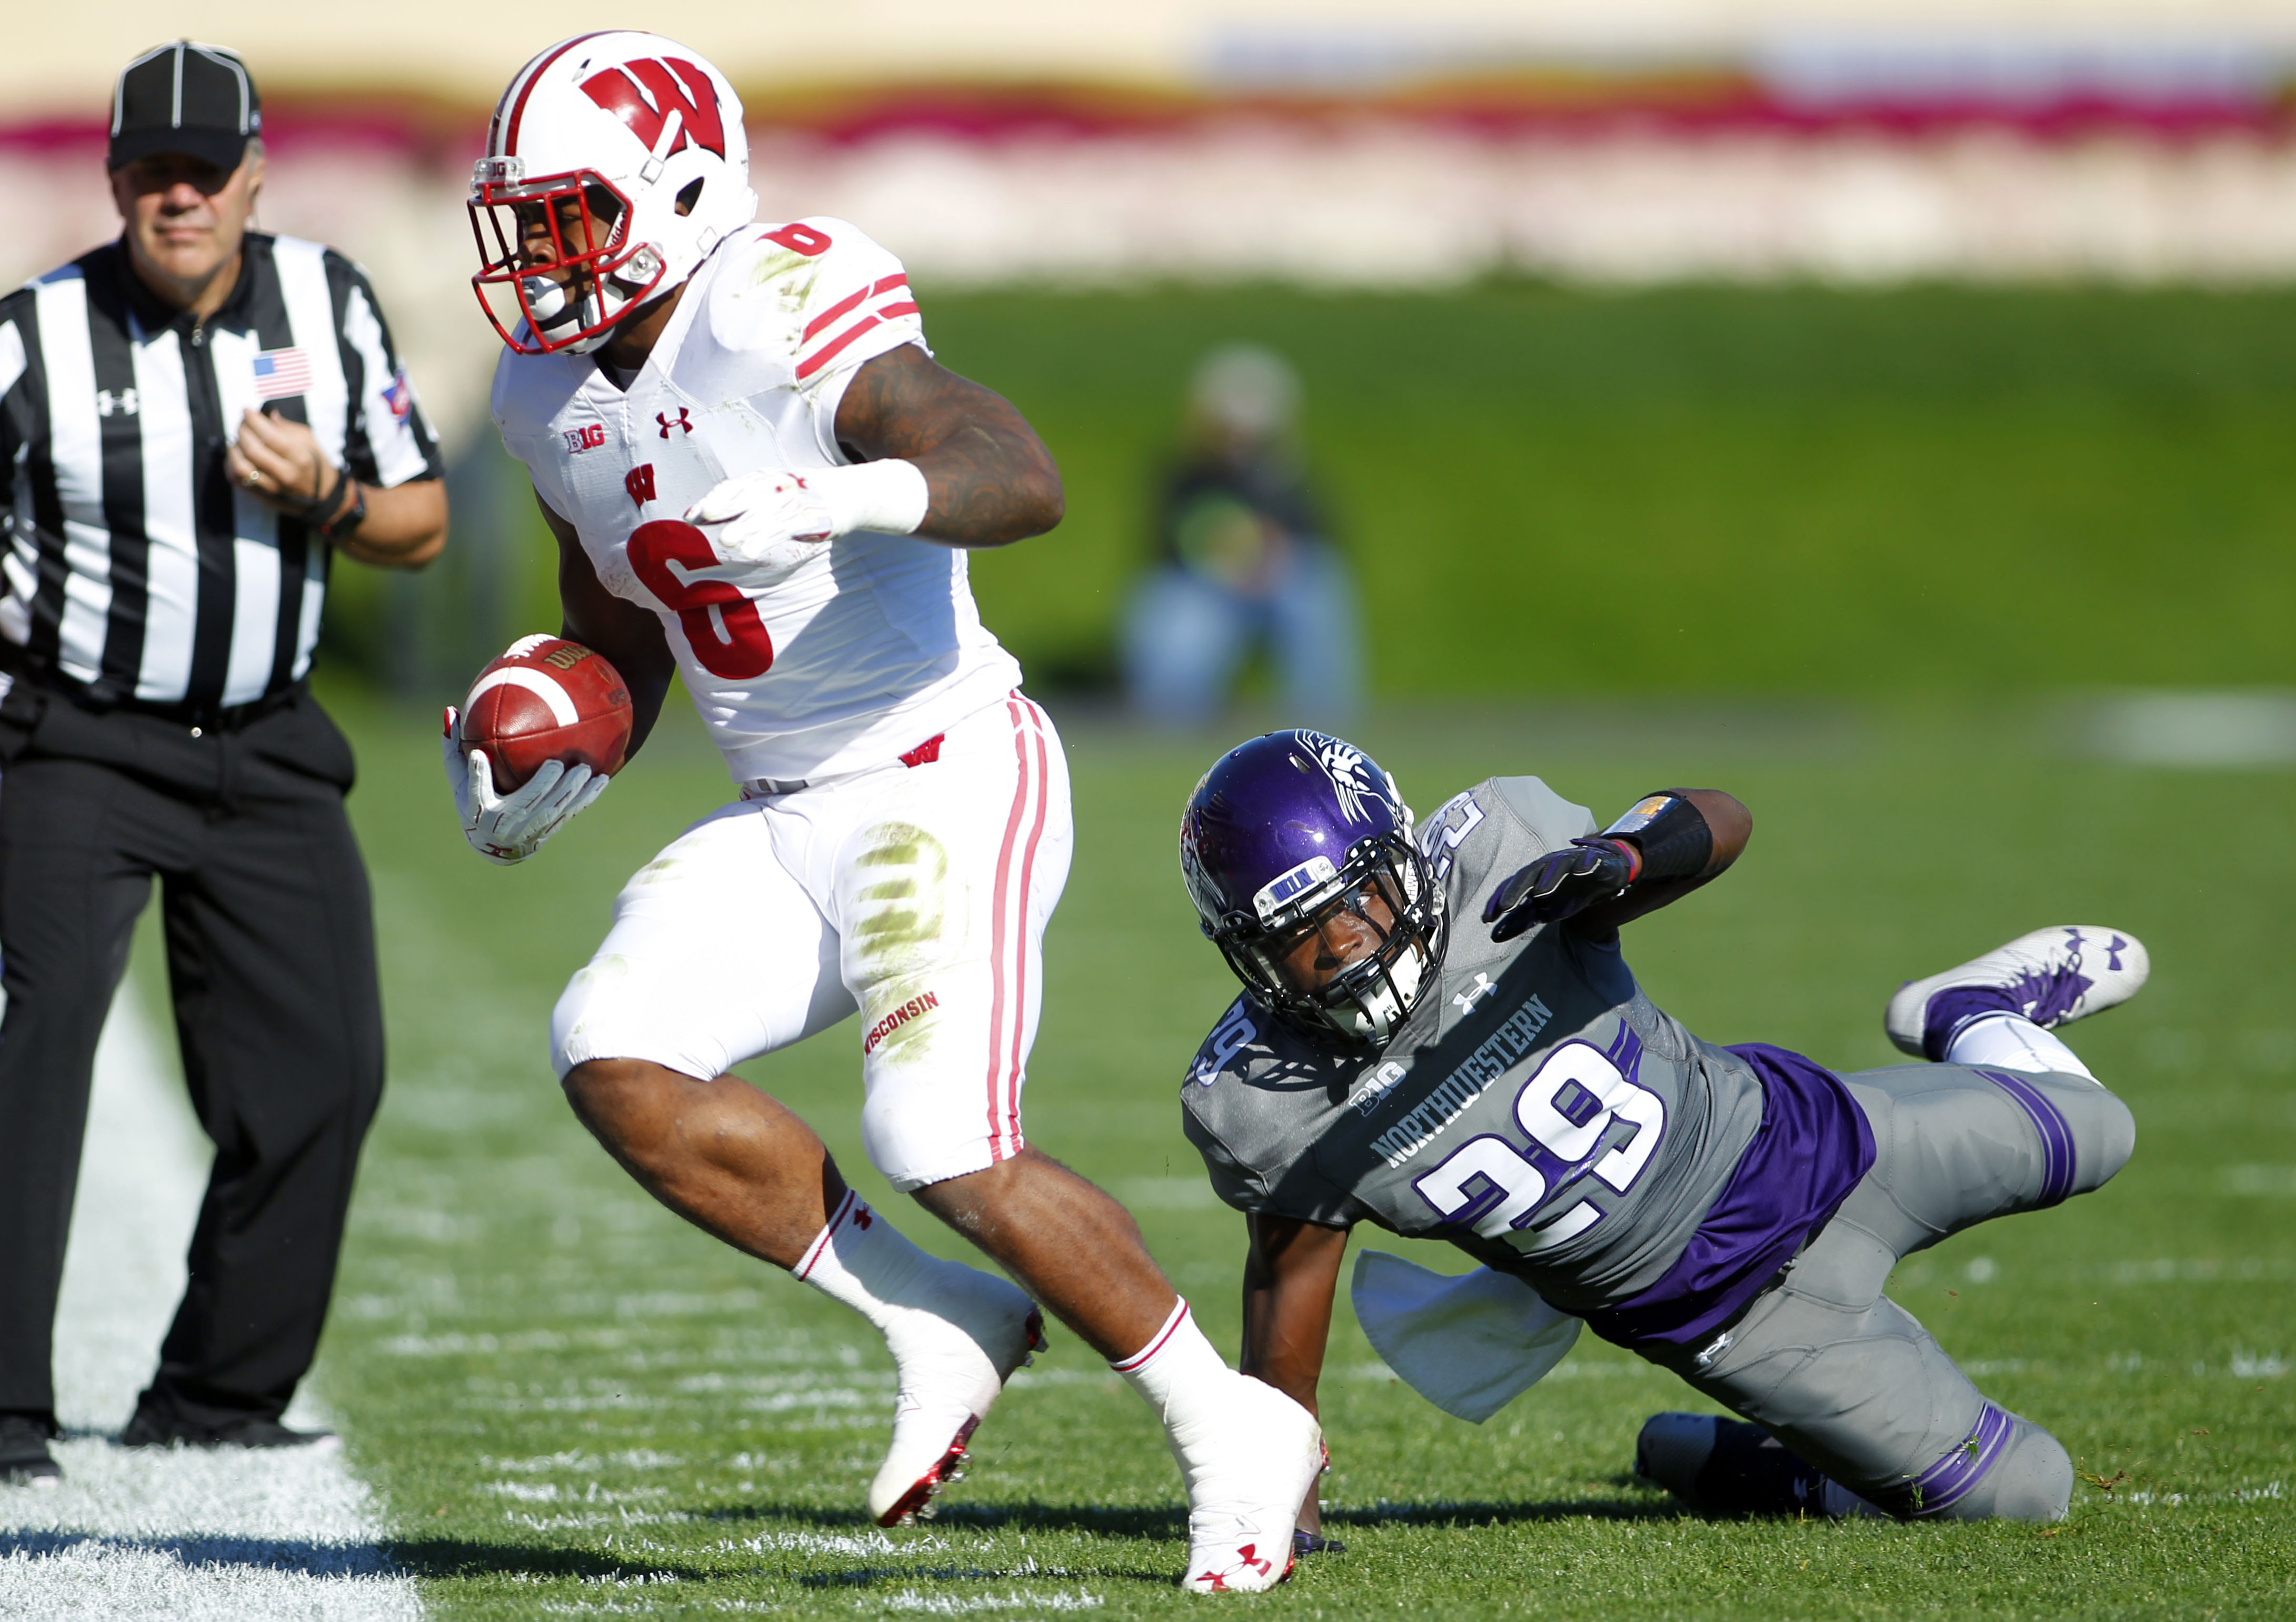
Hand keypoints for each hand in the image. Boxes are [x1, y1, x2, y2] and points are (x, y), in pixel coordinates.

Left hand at [227, 408, 339, 513]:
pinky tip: (237, 456)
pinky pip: (237, 479)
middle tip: (242, 424)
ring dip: (234, 449)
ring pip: (240, 466)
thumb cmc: (316, 465)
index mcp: (299, 457)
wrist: (323, 496)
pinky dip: (231, 465)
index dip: (254, 420)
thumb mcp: (310, 441)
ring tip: (238, 440)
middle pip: (252, 449)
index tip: (248, 411)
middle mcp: (285, 473)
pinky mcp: (262, 495)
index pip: (269, 435)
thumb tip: (268, 415)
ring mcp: (272, 487)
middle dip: (242, 431)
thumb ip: (287, 427)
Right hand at [442, 706, 608, 864]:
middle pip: (525, 803)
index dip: (477, 774)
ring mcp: (530, 829)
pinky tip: (601, 780)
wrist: (493, 846)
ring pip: (553, 810)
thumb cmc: (474, 803)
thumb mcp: (459, 782)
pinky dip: (586, 797)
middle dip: (542, 785)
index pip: (476, 790)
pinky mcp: (549, 830)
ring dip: (570, 791)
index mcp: (480, 809)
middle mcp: (505, 823)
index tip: (479, 756)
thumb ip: (455, 751)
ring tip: (585, 770)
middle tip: (557, 763)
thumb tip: (451, 711)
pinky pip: (570, 813)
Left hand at [684, 470, 836, 571]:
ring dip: (746, 526)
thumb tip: (697, 513)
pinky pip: (786, 529)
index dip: (714, 499)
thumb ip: (739, 501)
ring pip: (767, 513)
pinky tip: (750, 551)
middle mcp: (781, 485)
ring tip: (727, 541)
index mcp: (767, 477)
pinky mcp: (812, 518)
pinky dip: (767, 539)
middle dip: (727, 505)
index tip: (692, 516)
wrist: (848, 494)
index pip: (736, 486)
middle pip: (749, 494)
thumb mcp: (771, 493)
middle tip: (706, 517)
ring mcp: (797, 501)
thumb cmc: (800, 498)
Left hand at [1483, 837, 1639, 941]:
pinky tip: (1582, 870)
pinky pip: (1588, 859)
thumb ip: (1519, 921)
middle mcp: (1547, 866)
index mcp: (1533, 877)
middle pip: (1529, 874)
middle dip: (1517, 889)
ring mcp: (1570, 861)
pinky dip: (1584, 863)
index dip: (1498, 900)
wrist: (1600, 876)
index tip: (1487, 919)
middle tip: (1505, 907)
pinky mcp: (1592, 860)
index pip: (1511, 886)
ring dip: (1548, 877)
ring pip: (1556, 865)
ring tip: (1541, 893)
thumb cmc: (1566, 893)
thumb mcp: (1542, 911)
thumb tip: (1493, 937)